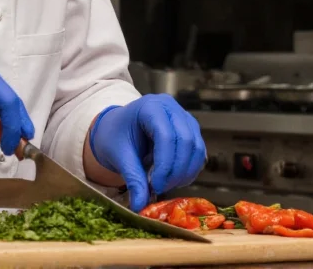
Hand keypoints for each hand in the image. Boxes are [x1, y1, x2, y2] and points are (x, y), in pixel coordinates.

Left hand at [88, 94, 205, 212]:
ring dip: (185, 172)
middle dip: (176, 170)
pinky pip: (198, 151)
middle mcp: (170, 107)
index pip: (166, 136)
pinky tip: (174, 179)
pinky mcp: (190, 129)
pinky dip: (189, 169)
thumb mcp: (119, 156)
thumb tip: (140, 206)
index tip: (156, 186)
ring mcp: (183, 117)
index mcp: (150, 107)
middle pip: (186, 141)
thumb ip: (133, 179)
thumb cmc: (115, 137)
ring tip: (166, 184)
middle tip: (161, 188)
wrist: (116, 129)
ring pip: (196, 147)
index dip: (165, 165)